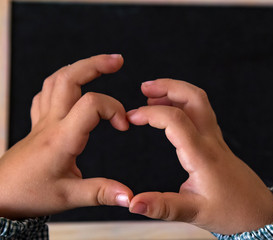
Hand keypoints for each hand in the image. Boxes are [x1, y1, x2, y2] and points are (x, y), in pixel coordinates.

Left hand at [0, 54, 132, 218]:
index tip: (123, 125)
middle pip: (70, 78)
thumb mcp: (68, 197)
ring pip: (56, 80)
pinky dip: (62, 83)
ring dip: (79, 68)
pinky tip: (71, 88)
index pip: (91, 104)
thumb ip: (100, 193)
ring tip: (98, 65)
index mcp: (61, 138)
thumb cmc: (27, 195)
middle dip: (96, 64)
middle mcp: (50, 123)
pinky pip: (46, 94)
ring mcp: (41, 121)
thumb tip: (129, 197)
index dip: (114, 108)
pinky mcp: (37, 125)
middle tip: (117, 61)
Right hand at [127, 79, 272, 234]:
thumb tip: (134, 204)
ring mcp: (215, 138)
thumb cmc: (232, 211)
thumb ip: (163, 207)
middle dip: (168, 86)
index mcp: (202, 155)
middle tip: (145, 88)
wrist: (259, 212)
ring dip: (176, 91)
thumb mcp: (195, 214)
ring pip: (199, 101)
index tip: (132, 118)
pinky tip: (171, 112)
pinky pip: (201, 113)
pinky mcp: (216, 141)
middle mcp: (210, 140)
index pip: (175, 120)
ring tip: (152, 96)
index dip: (150, 114)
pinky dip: (183, 104)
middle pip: (193, 97)